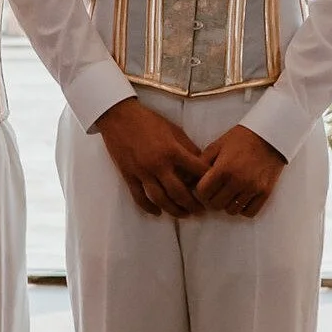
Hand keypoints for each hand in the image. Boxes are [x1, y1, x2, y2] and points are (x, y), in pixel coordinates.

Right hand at [93, 98, 206, 217]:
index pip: (196, 170)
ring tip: (184, 214)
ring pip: (160, 199)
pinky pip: (139, 197)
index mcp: (172, 151)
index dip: (207, 179)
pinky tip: (158, 212)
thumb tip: (200, 162)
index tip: (212, 186)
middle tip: (201, 210)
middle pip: (179, 192)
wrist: (119, 116)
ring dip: (174, 210)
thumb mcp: (173, 129)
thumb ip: (187, 146)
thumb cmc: (148, 120)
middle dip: (192, 204)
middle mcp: (158, 165)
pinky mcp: (128, 176)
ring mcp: (142, 172)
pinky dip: (149, 208)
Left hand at [195, 126, 286, 217]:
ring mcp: (252, 188)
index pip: (203, 192)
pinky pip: (249, 212)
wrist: (269, 135)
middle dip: (212, 198)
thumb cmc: (240, 139)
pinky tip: (240, 198)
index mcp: (223, 168)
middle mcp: (238, 181)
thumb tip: (191, 179)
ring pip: (231, 210)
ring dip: (227, 204)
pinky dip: (242, 208)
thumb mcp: (217, 145)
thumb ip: (202, 162)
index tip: (204, 186)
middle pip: (215, 204)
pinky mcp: (265, 192)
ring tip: (228, 193)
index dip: (200, 190)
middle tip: (215, 191)